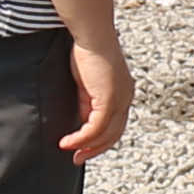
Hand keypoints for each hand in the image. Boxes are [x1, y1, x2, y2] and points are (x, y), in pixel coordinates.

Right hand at [60, 35, 134, 163]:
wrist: (92, 34)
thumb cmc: (86, 50)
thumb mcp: (87, 83)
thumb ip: (87, 101)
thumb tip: (82, 118)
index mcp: (123, 92)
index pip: (115, 123)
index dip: (100, 139)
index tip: (82, 147)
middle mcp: (126, 98)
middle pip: (114, 134)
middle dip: (95, 149)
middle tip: (77, 159)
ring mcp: (120, 100)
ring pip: (106, 134)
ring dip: (87, 147)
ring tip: (70, 153)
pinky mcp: (110, 100)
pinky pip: (95, 127)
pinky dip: (81, 138)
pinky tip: (67, 142)